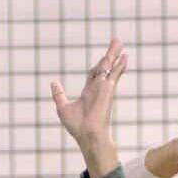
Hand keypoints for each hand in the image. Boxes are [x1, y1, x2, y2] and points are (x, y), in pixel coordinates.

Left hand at [50, 38, 126, 175]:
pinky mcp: (108, 90)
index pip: (94, 75)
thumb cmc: (77, 127)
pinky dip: (119, 65)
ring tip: (119, 42)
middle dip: (109, 55)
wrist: (88, 135)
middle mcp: (98, 89)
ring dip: (115, 54)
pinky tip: (124, 56)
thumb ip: (59, 94)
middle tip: (116, 42)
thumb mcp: (63, 107)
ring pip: (109, 67)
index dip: (98, 66)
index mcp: (88, 93)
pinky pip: (114, 74)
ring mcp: (104, 88)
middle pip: (104, 67)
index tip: (104, 58)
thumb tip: (53, 82)